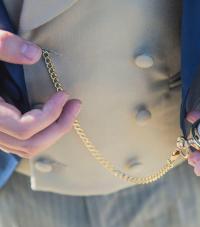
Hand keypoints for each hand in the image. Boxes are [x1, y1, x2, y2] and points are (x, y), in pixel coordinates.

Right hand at [0, 30, 80, 158]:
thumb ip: (2, 45)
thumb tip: (35, 54)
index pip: (23, 129)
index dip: (49, 115)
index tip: (64, 94)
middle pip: (30, 145)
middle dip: (59, 127)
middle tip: (76, 105)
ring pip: (27, 148)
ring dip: (54, 132)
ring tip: (71, 110)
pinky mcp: (0, 129)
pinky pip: (23, 142)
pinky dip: (43, 132)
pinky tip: (54, 114)